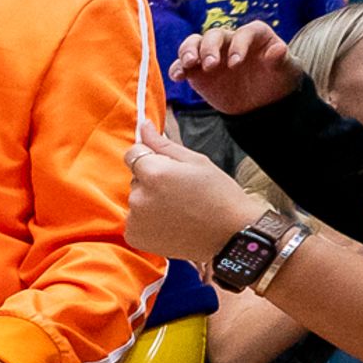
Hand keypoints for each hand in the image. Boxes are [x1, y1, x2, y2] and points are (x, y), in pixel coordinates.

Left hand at [123, 117, 258, 265]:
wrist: (230, 234)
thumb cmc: (218, 194)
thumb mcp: (195, 161)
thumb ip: (163, 143)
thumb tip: (143, 125)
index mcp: (154, 173)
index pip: (132, 153)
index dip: (149, 156)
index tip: (167, 167)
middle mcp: (139, 196)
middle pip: (135, 178)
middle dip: (151, 180)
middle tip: (180, 191)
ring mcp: (135, 219)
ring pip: (136, 199)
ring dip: (150, 200)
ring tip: (179, 208)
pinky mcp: (135, 237)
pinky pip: (135, 220)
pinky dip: (148, 221)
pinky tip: (171, 222)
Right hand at [171, 20, 296, 113]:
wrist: (262, 100)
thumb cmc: (277, 78)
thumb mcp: (286, 70)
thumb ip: (280, 59)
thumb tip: (279, 49)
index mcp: (253, 35)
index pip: (244, 33)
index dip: (239, 45)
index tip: (236, 63)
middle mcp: (229, 40)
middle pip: (214, 35)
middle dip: (210, 48)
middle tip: (211, 65)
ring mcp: (211, 54)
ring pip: (194, 43)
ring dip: (188, 51)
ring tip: (188, 65)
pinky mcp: (197, 71)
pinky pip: (181, 65)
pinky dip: (176, 68)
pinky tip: (177, 77)